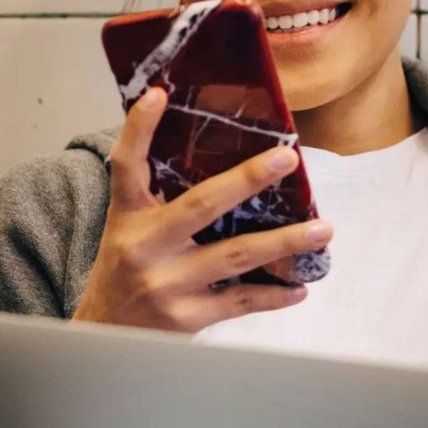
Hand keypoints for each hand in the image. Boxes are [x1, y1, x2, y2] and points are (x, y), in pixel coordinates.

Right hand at [72, 87, 332, 331]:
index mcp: (128, 215)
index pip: (128, 164)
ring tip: (323, 229)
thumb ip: (158, 193)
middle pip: (201, 205)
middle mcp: (144, 246)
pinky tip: (300, 288)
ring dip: (284, 241)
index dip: (139, 128)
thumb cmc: (125, 268)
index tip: (159, 94)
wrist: (104, 334)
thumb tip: (211, 147)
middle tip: (287, 158)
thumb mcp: (128, 226)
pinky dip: (273, 295)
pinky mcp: (186, 318)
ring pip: (235, 256)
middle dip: (247, 179)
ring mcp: (166, 284)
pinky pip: (240, 302)